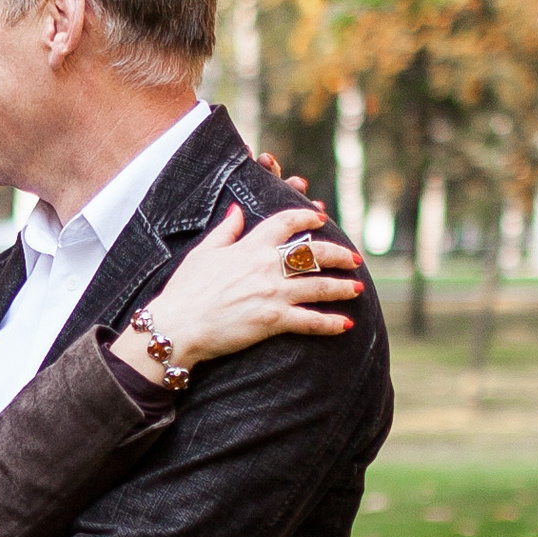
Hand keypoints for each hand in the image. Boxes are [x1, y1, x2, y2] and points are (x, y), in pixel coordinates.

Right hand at [112, 201, 363, 376]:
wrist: (179, 325)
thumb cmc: (186, 290)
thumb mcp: (203, 253)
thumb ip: (225, 230)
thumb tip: (238, 210)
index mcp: (250, 246)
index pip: (286, 222)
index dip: (307, 217)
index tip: (320, 218)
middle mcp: (266, 266)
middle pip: (315, 254)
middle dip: (339, 254)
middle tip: (354, 258)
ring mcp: (273, 293)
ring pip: (320, 287)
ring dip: (343, 287)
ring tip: (358, 288)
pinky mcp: (274, 320)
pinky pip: (310, 320)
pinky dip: (331, 324)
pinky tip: (346, 325)